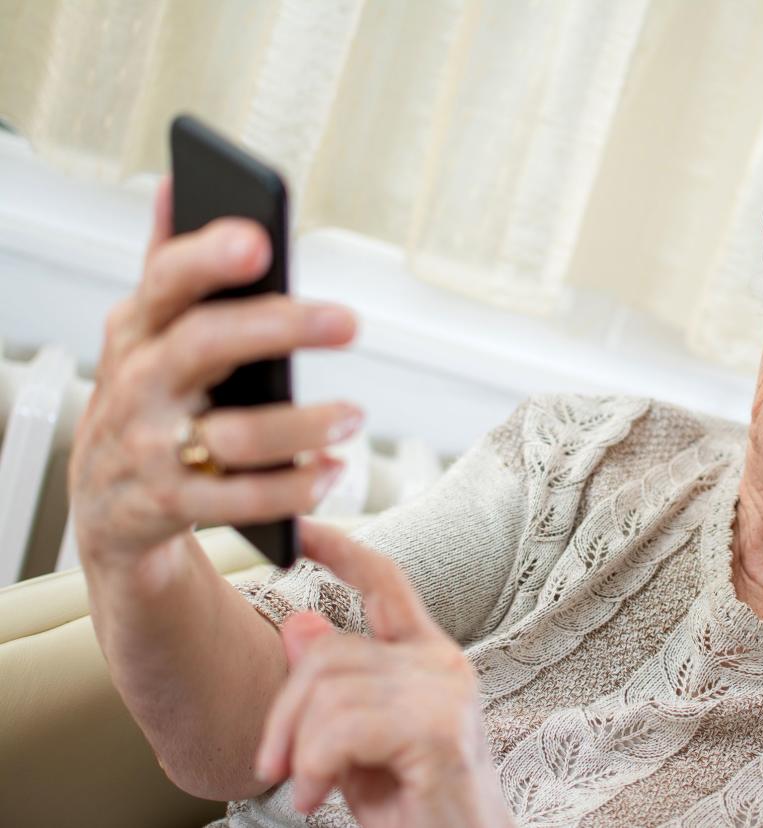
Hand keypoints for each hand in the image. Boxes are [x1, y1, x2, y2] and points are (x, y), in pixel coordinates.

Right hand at [69, 175, 361, 575]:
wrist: (106, 504)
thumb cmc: (146, 399)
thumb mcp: (146, 332)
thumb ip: (168, 265)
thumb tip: (175, 183)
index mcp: (137, 331)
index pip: (167, 282)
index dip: (208, 258)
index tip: (259, 237)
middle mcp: (137, 385)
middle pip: (203, 345)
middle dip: (278, 329)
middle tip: (348, 321)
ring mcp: (149, 448)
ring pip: (230, 434)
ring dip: (300, 426)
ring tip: (352, 415)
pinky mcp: (168, 505)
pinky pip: (237, 501)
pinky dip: (291, 489)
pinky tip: (330, 473)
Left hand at [254, 518, 512, 827]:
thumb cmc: (414, 807)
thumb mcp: (356, 741)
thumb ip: (334, 686)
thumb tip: (297, 623)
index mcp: (427, 657)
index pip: (385, 582)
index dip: (340, 549)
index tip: (299, 527)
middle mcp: (443, 663)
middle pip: (328, 652)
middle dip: (284, 715)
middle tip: (274, 766)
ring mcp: (445, 693)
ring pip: (328, 690)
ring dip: (298, 750)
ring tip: (310, 789)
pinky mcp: (437, 729)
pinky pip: (342, 726)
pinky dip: (315, 766)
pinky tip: (322, 794)